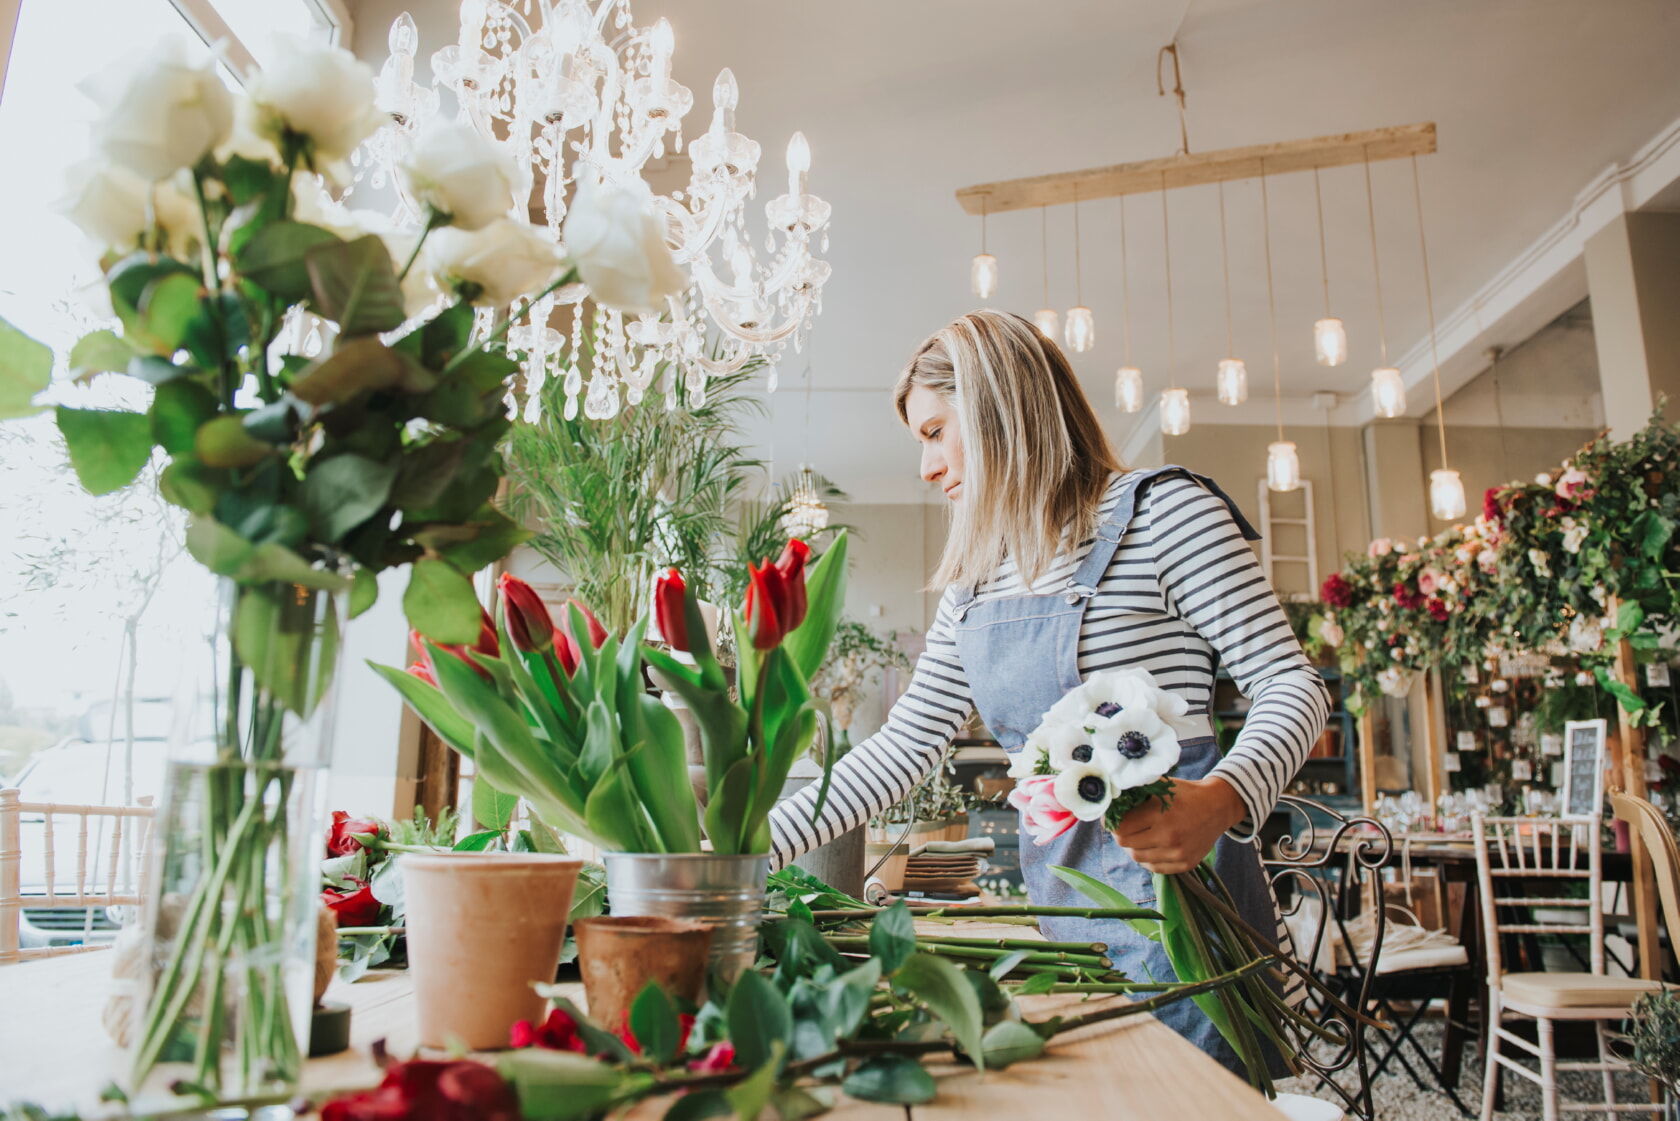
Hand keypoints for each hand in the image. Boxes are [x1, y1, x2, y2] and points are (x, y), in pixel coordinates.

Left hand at [1111, 776, 1246, 873]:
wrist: (1218, 806)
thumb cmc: (1186, 794)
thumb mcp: (1161, 786)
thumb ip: (1137, 793)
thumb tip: (1110, 801)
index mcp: (1161, 814)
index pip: (1121, 827)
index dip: (1111, 822)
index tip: (1110, 818)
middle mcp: (1170, 837)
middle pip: (1126, 843)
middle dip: (1120, 834)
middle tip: (1123, 826)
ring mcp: (1178, 854)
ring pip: (1138, 857)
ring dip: (1132, 847)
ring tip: (1136, 835)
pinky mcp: (1185, 865)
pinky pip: (1154, 867)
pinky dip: (1147, 858)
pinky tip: (1150, 845)